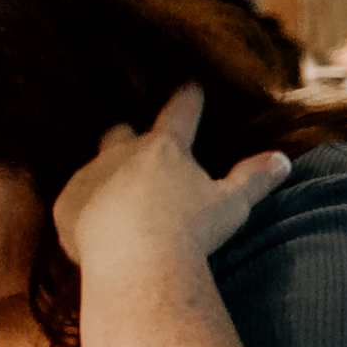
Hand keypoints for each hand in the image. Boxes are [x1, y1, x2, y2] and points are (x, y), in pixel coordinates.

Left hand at [55, 84, 291, 273]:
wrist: (135, 259)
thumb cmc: (190, 229)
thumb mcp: (231, 203)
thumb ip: (254, 179)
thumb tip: (282, 159)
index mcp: (164, 148)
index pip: (179, 115)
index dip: (186, 100)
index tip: (189, 86)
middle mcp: (121, 154)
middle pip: (121, 134)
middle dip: (128, 135)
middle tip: (134, 138)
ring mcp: (89, 177)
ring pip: (94, 167)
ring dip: (104, 176)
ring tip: (113, 192)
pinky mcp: (65, 206)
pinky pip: (74, 202)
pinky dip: (84, 209)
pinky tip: (93, 226)